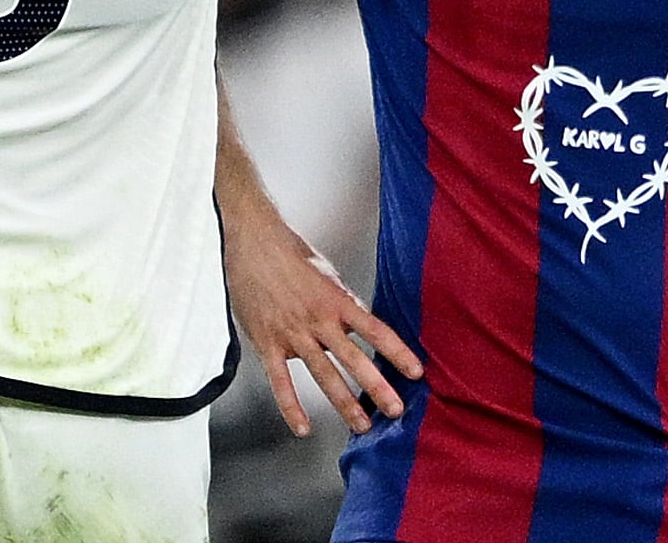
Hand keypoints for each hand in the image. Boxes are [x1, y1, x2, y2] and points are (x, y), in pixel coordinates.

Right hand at [225, 208, 421, 435]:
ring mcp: (293, 333)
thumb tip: (358, 323)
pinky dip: (291, 407)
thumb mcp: (326, 273)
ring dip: (344, 403)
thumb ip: (341, 302)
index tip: (415, 372)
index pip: (375, 330)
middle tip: (395, 410)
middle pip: (353, 359)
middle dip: (376, 388)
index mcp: (336, 300)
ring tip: (361, 425)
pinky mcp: (267, 343)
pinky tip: (302, 427)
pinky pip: (280, 381)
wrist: (252, 240)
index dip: (397, 352)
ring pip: (322, 374)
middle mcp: (318, 320)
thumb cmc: (290, 252)